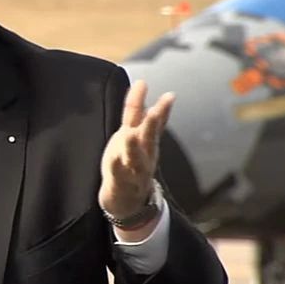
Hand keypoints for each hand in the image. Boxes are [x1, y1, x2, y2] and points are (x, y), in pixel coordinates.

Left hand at [98, 80, 173, 235]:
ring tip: (130, 135)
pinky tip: (114, 158)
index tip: (170, 95)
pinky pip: (119, 174)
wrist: (126, 200)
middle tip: (157, 110)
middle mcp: (144, 154)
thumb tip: (141, 83)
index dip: (162, 109)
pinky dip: (117, 166)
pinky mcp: (122, 182)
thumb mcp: (134, 134)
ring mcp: (134, 170)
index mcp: (147, 141)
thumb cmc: (129, 161)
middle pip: (149, 137)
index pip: (154, 122)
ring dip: (134, 147)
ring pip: (136, 158)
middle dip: (154, 124)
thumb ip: (137, 111)